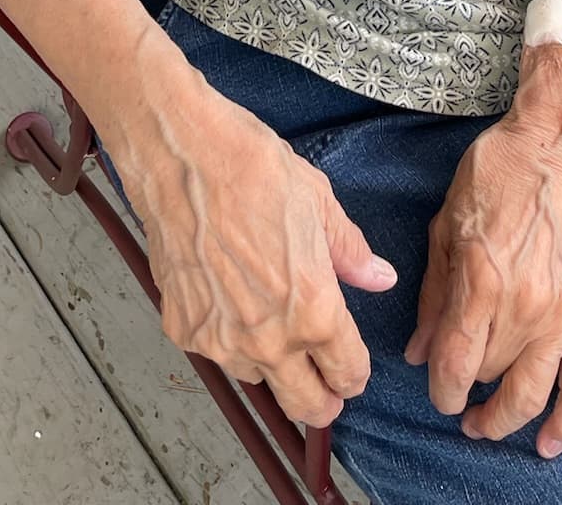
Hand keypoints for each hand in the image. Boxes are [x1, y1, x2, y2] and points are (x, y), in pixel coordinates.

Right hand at [113, 75, 397, 428]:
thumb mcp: (318, 202)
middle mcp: (268, 339)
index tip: (351, 369)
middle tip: (324, 384)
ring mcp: (220, 339)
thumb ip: (351, 252)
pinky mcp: (182, 328)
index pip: (347, 373)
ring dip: (271, 367)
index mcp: (314, 310)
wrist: (180, 155)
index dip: (354, 374)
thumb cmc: (251, 168)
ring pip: (258, 380)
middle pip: (306, 405)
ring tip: (271, 326)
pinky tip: (228, 299)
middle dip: (322, 399)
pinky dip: (225, 337)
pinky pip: (214, 351)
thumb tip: (380, 278)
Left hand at [405, 116, 561, 458]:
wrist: (554, 154)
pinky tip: (547, 443)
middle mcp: (525, 306)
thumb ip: (434, 295)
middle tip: (458, 404)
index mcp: (483, 281)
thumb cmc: (493, 181)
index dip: (442, 389)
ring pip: (532, 391)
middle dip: (469, 395)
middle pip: (490, 376)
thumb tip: (417, 352)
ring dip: (506, 419)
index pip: (457, 362)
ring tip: (486, 426)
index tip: (437, 392)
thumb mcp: (445, 228)